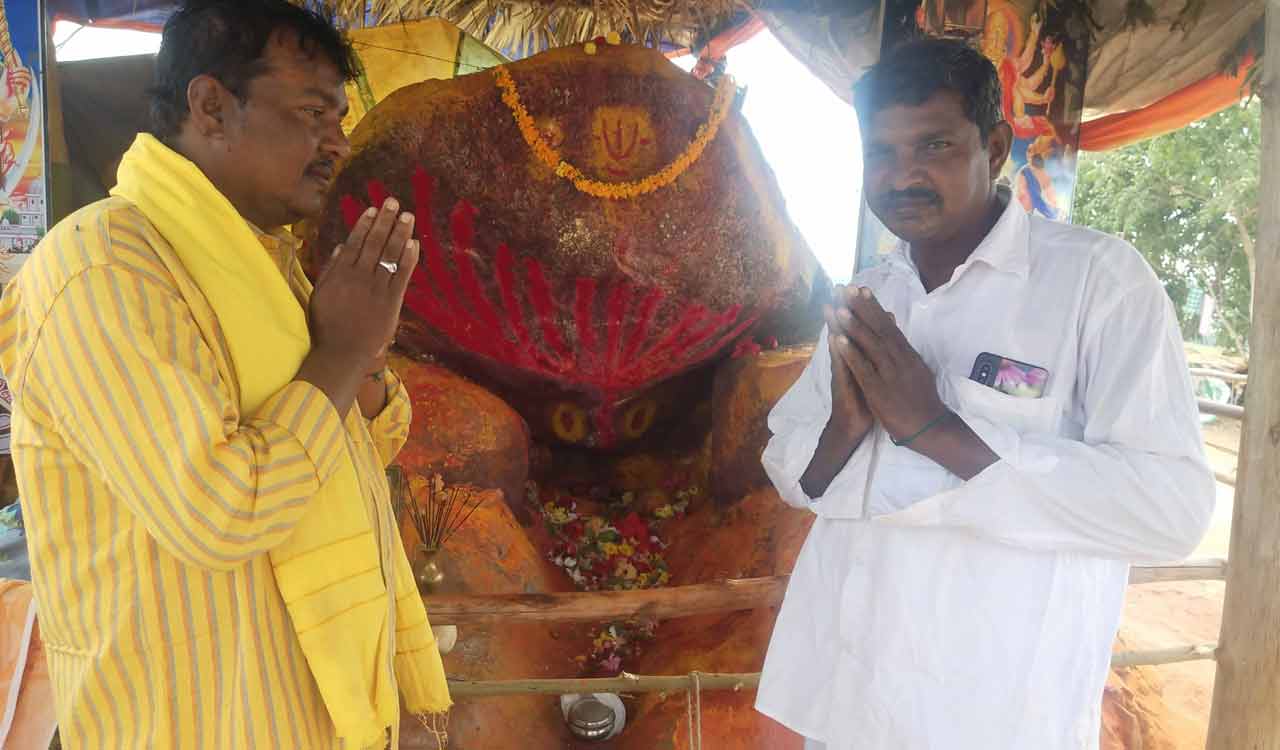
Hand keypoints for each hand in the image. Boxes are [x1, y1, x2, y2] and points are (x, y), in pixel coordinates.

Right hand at [309, 197, 418, 369]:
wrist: (342, 352)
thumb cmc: (328, 324)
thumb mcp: (321, 294)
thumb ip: (331, 269)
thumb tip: (341, 247)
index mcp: (341, 273)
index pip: (355, 242)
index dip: (365, 224)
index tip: (373, 209)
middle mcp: (359, 277)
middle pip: (374, 243)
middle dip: (385, 221)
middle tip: (393, 202)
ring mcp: (376, 288)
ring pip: (390, 255)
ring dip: (400, 233)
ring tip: (407, 216)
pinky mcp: (391, 302)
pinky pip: (402, 275)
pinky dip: (408, 258)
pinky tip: (414, 243)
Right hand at [824, 286, 872, 436]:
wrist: (852, 425)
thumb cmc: (864, 399)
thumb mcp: (872, 373)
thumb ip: (874, 352)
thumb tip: (886, 329)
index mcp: (858, 356)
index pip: (859, 328)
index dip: (860, 308)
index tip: (861, 287)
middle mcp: (848, 360)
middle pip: (846, 330)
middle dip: (844, 308)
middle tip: (840, 286)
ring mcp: (842, 371)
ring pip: (839, 344)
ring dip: (834, 325)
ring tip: (831, 305)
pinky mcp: (841, 386)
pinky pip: (840, 366)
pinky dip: (838, 352)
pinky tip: (835, 338)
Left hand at [829, 286, 947, 444]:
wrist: (928, 427)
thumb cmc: (921, 399)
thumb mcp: (916, 370)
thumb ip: (904, 352)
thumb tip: (896, 334)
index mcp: (907, 354)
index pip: (888, 325)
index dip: (874, 307)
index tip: (862, 289)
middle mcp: (899, 359)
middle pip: (879, 329)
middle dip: (862, 308)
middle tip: (847, 288)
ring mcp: (889, 373)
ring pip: (870, 344)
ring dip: (854, 325)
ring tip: (839, 308)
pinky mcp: (879, 389)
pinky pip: (862, 367)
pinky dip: (850, 352)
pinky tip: (838, 340)